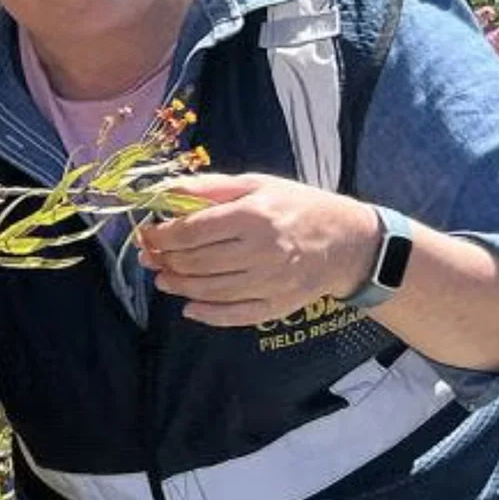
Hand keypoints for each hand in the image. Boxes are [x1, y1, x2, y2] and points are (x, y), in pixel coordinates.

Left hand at [135, 173, 379, 326]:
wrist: (351, 242)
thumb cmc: (299, 206)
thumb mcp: (258, 184)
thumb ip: (210, 187)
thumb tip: (166, 192)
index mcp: (254, 215)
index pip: (193, 230)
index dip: (162, 235)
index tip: (147, 233)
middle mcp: (261, 251)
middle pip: (197, 262)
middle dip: (165, 260)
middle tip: (148, 257)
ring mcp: (271, 282)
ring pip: (210, 290)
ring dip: (179, 286)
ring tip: (162, 279)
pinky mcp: (279, 305)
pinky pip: (236, 315)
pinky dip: (208, 315)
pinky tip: (189, 308)